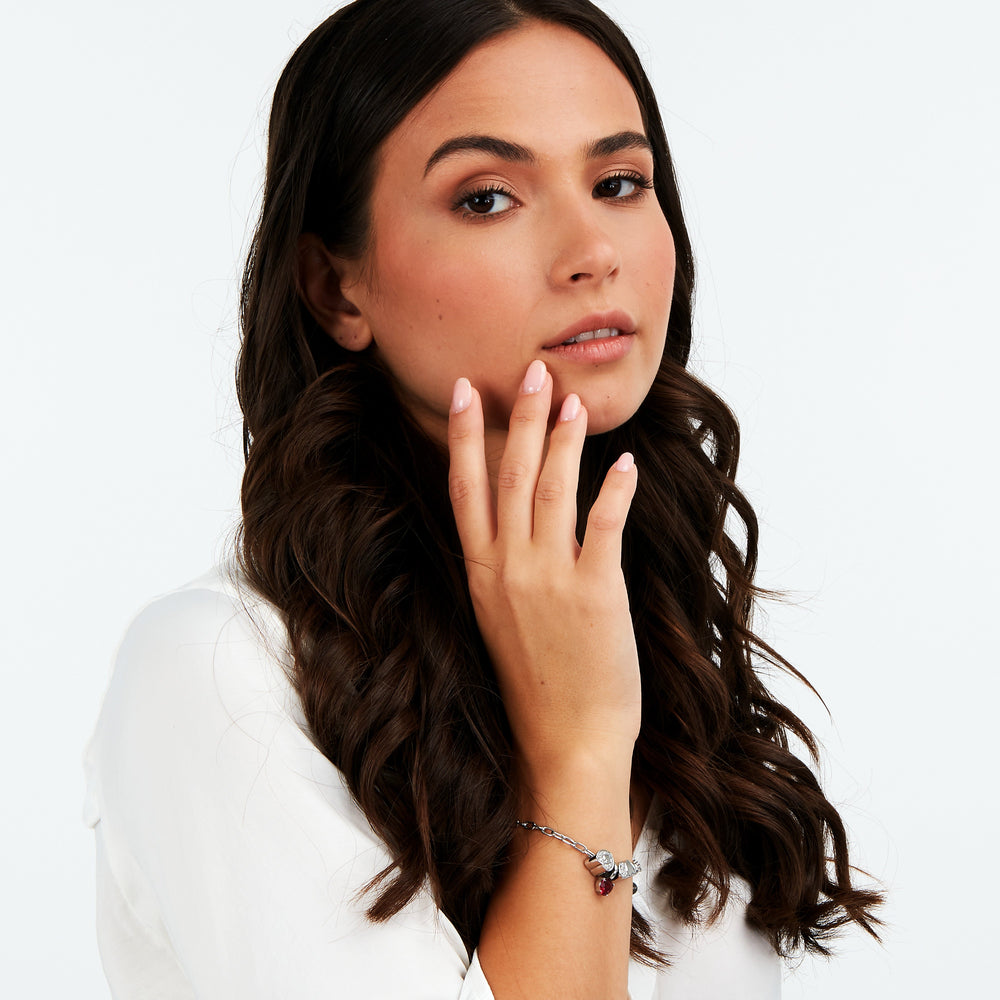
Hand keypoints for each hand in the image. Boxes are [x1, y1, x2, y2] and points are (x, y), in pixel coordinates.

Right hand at [447, 360, 641, 780]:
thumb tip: (516, 525)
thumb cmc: (536, 684)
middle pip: (511, 476)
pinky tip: (625, 464)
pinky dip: (614, 492)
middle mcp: (508, 568)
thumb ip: (504, 569)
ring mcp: (548, 579)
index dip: (463, 436)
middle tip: (532, 371)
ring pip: (553, 491)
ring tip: (574, 402)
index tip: (464, 391)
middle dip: (521, 418)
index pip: (465, 489)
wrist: (563, 740)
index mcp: (481, 572)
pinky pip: (603, 527)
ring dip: (565, 441)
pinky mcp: (594, 593)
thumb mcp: (501, 620)